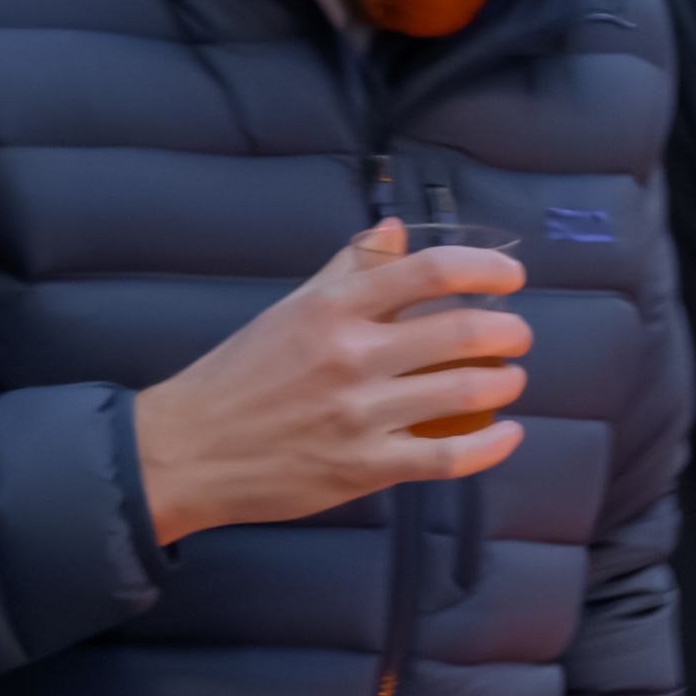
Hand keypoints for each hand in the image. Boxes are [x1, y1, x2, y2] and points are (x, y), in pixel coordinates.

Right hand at [134, 225, 533, 542]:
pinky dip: (492, 445)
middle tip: (515, 337)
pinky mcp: (363, 467)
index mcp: (332, 310)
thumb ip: (347, 269)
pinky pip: (449, 457)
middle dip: (511, 332)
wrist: (180, 452)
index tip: (512, 279)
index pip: (432, 271)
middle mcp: (351, 357)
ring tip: (507, 380)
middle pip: (466, 331)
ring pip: (468, 391)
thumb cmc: (238, 376)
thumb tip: (394, 227)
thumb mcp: (289, 310)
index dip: (489, 268)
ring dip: (506, 382)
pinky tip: (507, 434)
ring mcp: (359, 415)